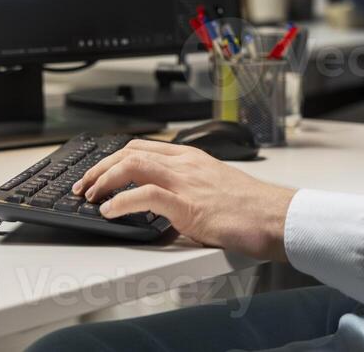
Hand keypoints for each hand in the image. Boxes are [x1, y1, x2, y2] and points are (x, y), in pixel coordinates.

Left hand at [73, 139, 296, 261]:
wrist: (278, 217)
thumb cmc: (253, 209)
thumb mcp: (215, 189)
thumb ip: (189, 191)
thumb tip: (164, 207)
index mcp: (192, 158)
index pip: (143, 146)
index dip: (114, 158)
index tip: (98, 172)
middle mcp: (186, 164)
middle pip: (131, 151)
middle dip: (101, 166)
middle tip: (85, 185)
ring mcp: (187, 182)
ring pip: (133, 165)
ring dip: (104, 180)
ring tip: (90, 196)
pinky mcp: (188, 205)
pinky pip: (145, 195)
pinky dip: (120, 201)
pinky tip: (109, 211)